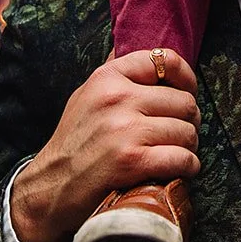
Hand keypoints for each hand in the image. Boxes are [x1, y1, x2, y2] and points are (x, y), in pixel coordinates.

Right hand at [10, 49, 200, 241]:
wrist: (50, 187)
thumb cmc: (74, 143)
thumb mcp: (86, 96)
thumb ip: (117, 75)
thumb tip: (150, 55)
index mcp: (107, 78)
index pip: (162, 60)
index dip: (185, 77)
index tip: (188, 91)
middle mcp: (116, 99)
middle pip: (183, 101)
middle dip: (190, 120)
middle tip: (183, 132)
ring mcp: (124, 130)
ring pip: (186, 131)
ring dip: (189, 145)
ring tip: (179, 152)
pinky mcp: (132, 161)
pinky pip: (181, 158)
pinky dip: (188, 166)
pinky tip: (182, 169)